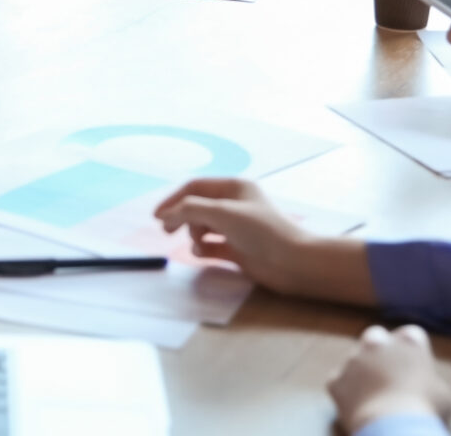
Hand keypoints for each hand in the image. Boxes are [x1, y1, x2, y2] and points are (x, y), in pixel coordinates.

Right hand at [154, 177, 311, 293]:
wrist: (293, 263)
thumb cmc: (260, 231)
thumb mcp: (222, 213)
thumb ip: (190, 210)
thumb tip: (166, 215)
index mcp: (234, 187)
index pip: (195, 187)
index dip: (174, 200)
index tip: (157, 217)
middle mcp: (235, 204)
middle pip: (197, 207)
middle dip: (182, 218)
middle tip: (167, 232)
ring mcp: (237, 228)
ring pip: (203, 227)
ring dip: (194, 234)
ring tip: (197, 245)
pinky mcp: (239, 249)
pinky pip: (212, 245)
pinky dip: (204, 249)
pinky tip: (202, 254)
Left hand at [328, 324, 450, 433]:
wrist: (393, 427)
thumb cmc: (425, 410)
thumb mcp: (443, 394)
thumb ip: (430, 381)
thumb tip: (425, 385)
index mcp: (409, 340)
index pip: (411, 335)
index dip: (412, 351)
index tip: (414, 366)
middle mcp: (377, 341)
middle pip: (376, 336)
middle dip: (380, 349)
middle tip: (387, 372)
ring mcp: (353, 358)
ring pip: (355, 359)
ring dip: (361, 372)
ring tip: (374, 397)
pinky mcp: (335, 378)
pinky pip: (340, 382)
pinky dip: (347, 392)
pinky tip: (358, 408)